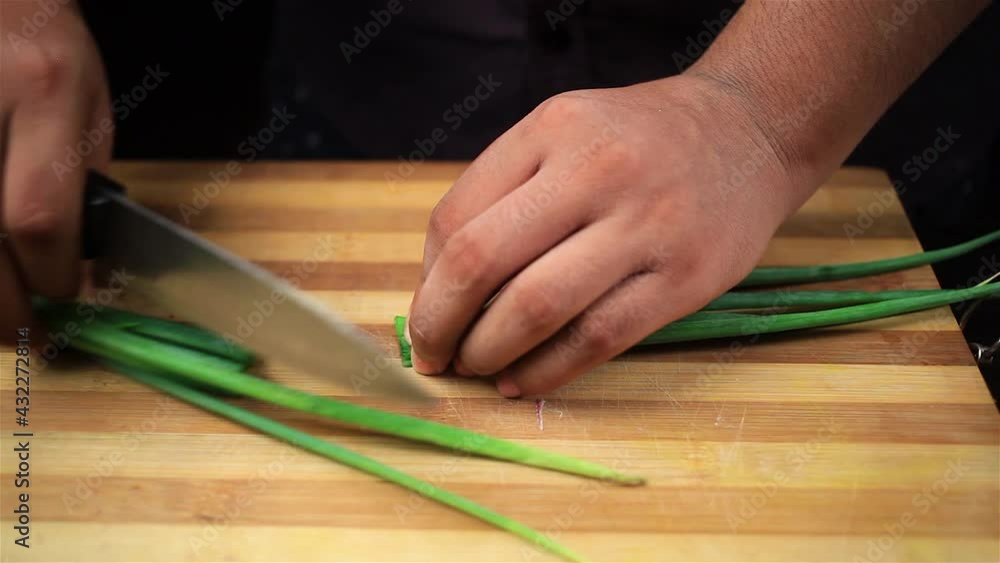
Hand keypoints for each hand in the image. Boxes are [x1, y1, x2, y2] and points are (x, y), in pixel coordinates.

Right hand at [0, 1, 112, 337]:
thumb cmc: (42, 41)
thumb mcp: (89, 99)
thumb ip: (89, 179)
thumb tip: (85, 260)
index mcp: (43, 92)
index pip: (40, 215)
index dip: (51, 274)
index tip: (64, 297)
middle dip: (5, 306)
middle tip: (26, 333)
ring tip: (0, 318)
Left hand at [406, 73, 814, 396]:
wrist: (752, 131)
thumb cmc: (641, 138)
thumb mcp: (566, 130)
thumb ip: (504, 191)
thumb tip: (438, 285)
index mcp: (553, 130)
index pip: (458, 217)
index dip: (425, 281)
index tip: (423, 316)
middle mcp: (596, 171)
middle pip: (483, 262)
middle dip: (439, 324)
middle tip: (433, 356)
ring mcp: (645, 226)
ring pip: (538, 307)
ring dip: (490, 352)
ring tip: (477, 367)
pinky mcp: (684, 278)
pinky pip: (598, 339)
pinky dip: (548, 371)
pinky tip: (524, 380)